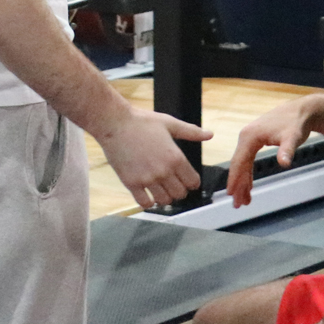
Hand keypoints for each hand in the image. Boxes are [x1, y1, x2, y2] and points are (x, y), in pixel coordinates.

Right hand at [97, 107, 211, 209]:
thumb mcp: (169, 123)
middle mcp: (163, 171)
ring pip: (165, 200)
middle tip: (172, 184)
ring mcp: (147, 178)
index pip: (193, 182)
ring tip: (160, 189)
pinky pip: (145, 203)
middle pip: (180, 194)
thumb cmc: (140, 121)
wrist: (113, 123)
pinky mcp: (131, 183)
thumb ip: (190, 131)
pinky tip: (147, 193)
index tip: (186, 180)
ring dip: (165, 197)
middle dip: (179, 190)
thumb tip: (209, 134)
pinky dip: (148, 201)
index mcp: (175, 157)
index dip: (191, 182)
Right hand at [227, 96, 316, 207]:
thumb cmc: (295, 123)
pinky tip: (249, 185)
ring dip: (243, 182)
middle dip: (238, 185)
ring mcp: (249, 139)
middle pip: (238, 165)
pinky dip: (248, 174)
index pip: (239, 161)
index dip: (234, 178)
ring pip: (243, 164)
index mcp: (249, 137)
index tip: (231, 193)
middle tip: (238, 204)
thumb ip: (287, 150)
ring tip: (244, 200)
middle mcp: (245, 137)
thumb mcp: (292, 137)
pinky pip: (248, 161)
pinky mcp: (255, 141)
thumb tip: (284, 163)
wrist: (300, 111)